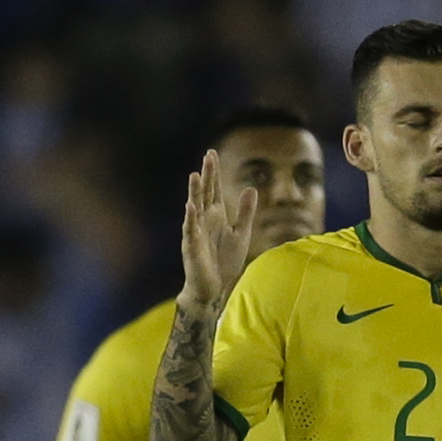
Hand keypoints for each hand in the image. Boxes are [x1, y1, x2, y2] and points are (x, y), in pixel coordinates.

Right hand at [177, 150, 258, 309]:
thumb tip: (251, 188)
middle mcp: (204, 220)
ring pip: (195, 208)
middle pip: (204, 193)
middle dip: (206, 175)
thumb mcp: (241, 233)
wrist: (214, 287)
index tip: (212, 153)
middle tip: (208, 155)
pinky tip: (191, 206)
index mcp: (216, 215)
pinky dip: (190, 218)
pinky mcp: (191, 246)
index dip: (214, 172)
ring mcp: (196, 232)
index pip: (214, 189)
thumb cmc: (225, 261)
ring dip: (195, 192)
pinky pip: (190, 230)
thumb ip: (245, 212)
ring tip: (195, 175)